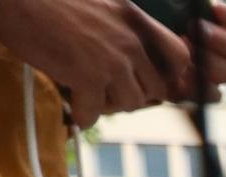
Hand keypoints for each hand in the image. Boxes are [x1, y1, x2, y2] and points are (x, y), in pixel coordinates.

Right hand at [0, 0, 172, 126]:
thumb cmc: (47, 0)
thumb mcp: (99, 3)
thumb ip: (120, 26)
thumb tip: (132, 54)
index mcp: (134, 20)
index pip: (179, 56)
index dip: (169, 73)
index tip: (150, 78)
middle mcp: (130, 42)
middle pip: (155, 88)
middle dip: (133, 92)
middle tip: (108, 90)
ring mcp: (112, 62)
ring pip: (130, 103)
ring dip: (110, 104)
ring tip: (89, 93)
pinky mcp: (88, 79)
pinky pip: (95, 113)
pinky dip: (83, 115)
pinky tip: (75, 108)